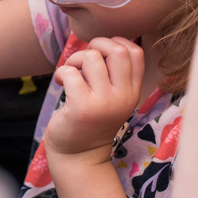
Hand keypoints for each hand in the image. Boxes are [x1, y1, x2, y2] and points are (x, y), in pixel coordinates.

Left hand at [44, 36, 143, 158]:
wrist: (79, 156)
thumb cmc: (92, 119)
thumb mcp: (113, 98)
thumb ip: (115, 74)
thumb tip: (101, 41)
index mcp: (133, 91)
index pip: (135, 52)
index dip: (116, 42)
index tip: (101, 53)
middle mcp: (123, 96)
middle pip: (117, 50)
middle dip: (96, 45)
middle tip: (85, 60)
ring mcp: (103, 103)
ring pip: (91, 57)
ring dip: (75, 60)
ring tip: (71, 74)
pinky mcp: (82, 107)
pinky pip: (71, 72)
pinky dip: (62, 72)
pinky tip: (61, 83)